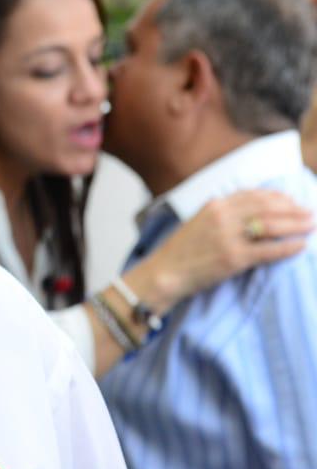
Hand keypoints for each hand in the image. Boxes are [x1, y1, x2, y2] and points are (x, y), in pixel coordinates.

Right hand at [129, 189, 311, 312]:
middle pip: (268, 208)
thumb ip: (223, 213)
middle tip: (310, 213)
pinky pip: (269, 251)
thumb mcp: (199, 221)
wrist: (165, 272)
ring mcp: (228, 237)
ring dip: (297, 225)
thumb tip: (252, 210)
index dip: (278, 197)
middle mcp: (222, 216)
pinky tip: (301, 246)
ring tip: (311, 226)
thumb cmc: (182, 250)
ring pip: (272, 226)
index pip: (254, 195)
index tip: (293, 201)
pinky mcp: (234, 258)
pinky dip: (288, 247)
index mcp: (214, 205)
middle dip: (294, 210)